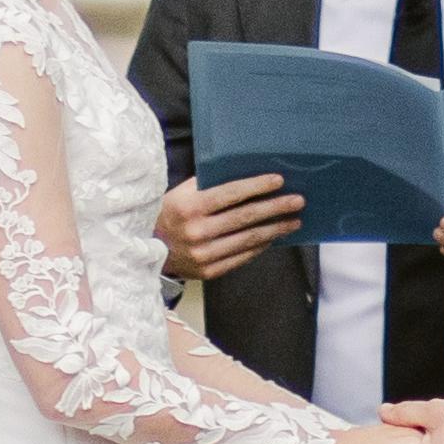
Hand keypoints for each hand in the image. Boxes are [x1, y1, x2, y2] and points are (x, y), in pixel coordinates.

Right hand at [159, 172, 304, 284]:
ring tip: (294, 221)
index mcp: (189, 207)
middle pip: (245, 218)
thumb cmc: (168, 214)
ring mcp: (203, 254)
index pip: (230, 194)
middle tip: (297, 201)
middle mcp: (196, 231)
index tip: (279, 180)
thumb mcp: (180, 193)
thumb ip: (208, 184)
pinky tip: (273, 237)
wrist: (146, 248)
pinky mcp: (208, 271)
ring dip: (275, 229)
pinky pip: (242, 256)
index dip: (257, 187)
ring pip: (248, 240)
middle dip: (276, 208)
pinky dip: (260, 246)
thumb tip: (245, 173)